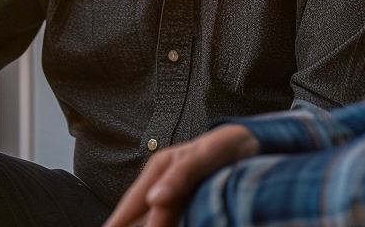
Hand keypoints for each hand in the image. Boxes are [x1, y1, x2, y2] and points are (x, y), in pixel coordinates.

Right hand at [104, 125, 258, 226]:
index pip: (129, 206)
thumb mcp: (204, 156)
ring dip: (149, 226)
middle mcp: (161, 187)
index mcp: (158, 170)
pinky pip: (171, 223)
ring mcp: (173, 200)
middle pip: (137, 220)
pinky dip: (164, 226)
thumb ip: (180, 175)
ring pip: (154, 223)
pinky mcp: (186, 209)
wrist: (249, 146)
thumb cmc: (224, 145)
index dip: (116, 224)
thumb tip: (154, 199)